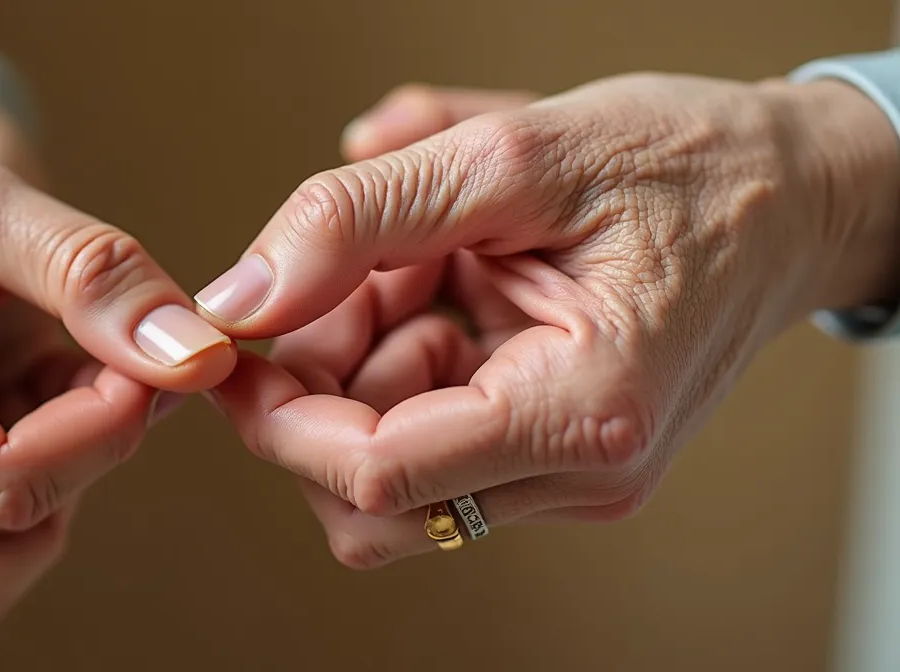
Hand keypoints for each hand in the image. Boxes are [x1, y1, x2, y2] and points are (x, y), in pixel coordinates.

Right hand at [0, 150, 234, 637]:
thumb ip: (87, 271)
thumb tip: (194, 357)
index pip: (8, 478)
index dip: (108, 429)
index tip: (156, 357)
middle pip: (16, 515)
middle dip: (99, 439)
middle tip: (122, 353)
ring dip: (69, 484)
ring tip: (70, 389)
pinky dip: (35, 517)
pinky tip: (43, 430)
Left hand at [197, 76, 899, 567]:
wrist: (796, 197)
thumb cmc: (689, 166)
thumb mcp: (514, 157)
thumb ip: (362, 220)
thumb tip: (244, 294)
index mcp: (583, 411)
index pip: (375, 476)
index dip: (278, 419)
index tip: (238, 350)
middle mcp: (580, 473)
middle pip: (370, 496)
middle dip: (321, 393)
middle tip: (340, 280)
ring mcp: (570, 475)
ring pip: (393, 470)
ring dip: (364, 367)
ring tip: (418, 260)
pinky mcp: (557, 454)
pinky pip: (434, 438)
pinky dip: (404, 362)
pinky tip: (446, 283)